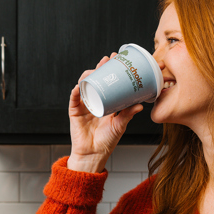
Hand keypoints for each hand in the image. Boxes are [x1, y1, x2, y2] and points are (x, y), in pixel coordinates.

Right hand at [67, 54, 143, 172]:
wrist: (93, 154)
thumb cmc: (107, 141)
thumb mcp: (120, 126)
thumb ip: (128, 114)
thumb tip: (140, 105)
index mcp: (106, 102)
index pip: (109, 82)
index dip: (112, 70)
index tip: (119, 59)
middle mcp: (95, 100)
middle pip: (96, 80)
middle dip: (100, 67)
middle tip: (108, 59)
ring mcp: (84, 105)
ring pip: (84, 85)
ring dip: (88, 75)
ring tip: (94, 70)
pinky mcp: (74, 112)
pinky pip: (74, 99)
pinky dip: (75, 92)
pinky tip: (79, 86)